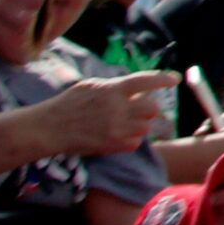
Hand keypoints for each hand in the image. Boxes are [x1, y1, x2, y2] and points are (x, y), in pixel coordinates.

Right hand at [35, 72, 176, 157]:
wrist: (49, 128)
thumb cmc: (69, 104)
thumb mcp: (91, 86)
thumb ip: (115, 86)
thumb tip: (139, 88)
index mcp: (112, 89)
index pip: (145, 81)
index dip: (162, 79)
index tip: (175, 79)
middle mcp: (117, 108)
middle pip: (152, 108)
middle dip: (147, 108)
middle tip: (136, 108)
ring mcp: (115, 128)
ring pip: (145, 126)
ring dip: (139, 124)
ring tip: (123, 122)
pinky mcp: (112, 145)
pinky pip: (135, 142)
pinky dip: (131, 139)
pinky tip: (118, 134)